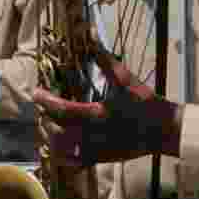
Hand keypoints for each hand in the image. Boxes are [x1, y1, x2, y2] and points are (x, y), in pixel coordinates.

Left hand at [32, 49, 181, 167]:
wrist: (163, 129)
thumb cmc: (144, 101)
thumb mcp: (124, 78)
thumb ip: (104, 58)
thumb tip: (90, 35)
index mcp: (97, 114)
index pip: (61, 109)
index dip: (45, 100)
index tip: (36, 92)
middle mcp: (93, 135)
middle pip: (55, 130)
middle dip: (44, 117)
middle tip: (42, 106)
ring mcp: (96, 150)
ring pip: (61, 149)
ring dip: (49, 136)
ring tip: (47, 123)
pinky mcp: (100, 160)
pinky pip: (73, 162)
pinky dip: (62, 154)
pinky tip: (60, 143)